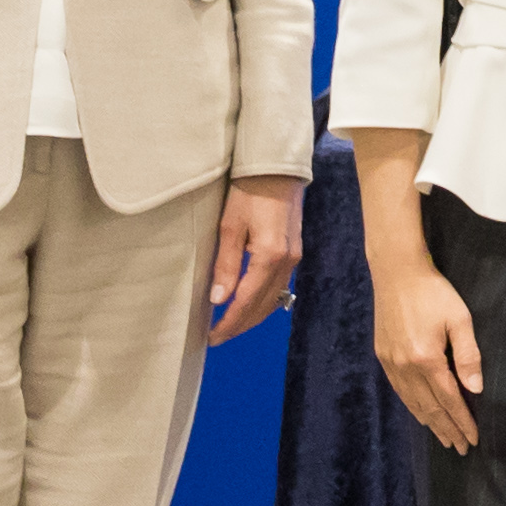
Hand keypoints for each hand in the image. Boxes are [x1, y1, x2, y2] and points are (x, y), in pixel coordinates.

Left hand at [203, 175, 304, 345]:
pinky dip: (262, 301)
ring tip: (229, 324)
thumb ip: (226, 265)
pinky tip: (249, 303)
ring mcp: (293, 258)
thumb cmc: (249, 192)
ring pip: (272, 299)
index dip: (229, 323)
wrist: (276, 168)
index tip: (212, 337)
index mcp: (270, 257)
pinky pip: (278, 286)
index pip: (246, 302)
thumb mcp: (230, 226)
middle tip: (217, 336)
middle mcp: (286, 262)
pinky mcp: (293, 251)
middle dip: (240, 325)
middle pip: (262, 306)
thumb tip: (219, 300)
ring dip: (251, 316)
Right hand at [372, 250, 484, 451]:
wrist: (396, 272)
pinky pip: (399, 391)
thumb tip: (475, 389)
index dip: (462, 421)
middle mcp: (406, 367)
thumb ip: (468, 355)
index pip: (449, 399)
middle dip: (447, 429)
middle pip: (430, 407)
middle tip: (460, 448)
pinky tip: (420, 413)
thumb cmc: (433, 292)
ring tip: (443, 438)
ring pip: (412, 403)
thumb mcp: (459, 319)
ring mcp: (391, 363)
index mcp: (427, 359)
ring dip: (430, 423)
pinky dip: (412, 407)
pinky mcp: (383, 355)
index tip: (473, 439)